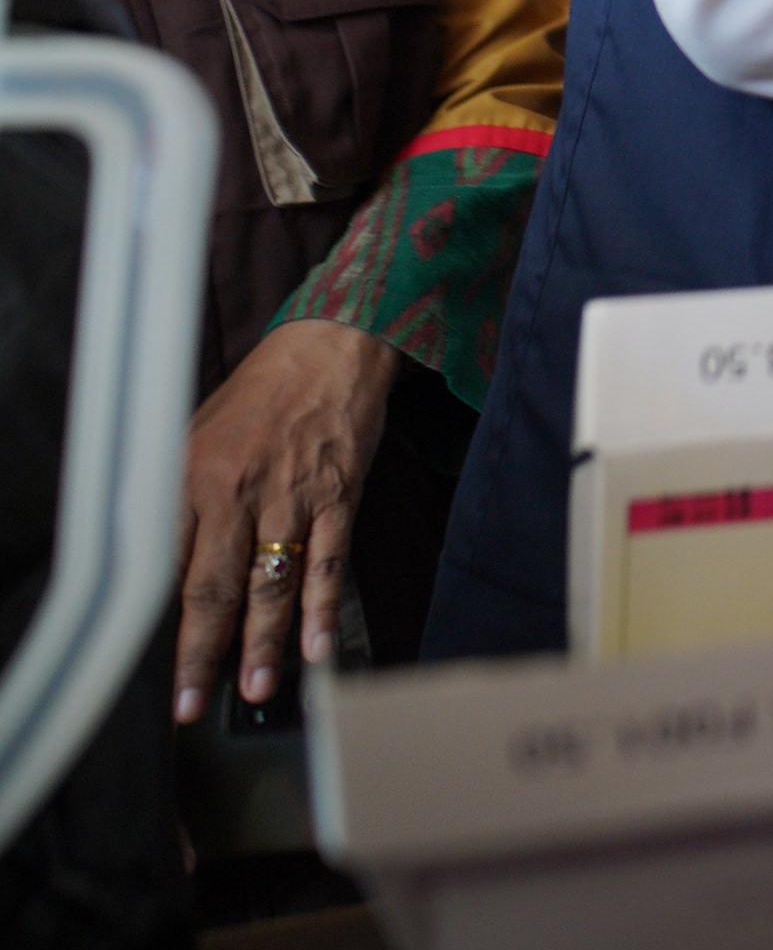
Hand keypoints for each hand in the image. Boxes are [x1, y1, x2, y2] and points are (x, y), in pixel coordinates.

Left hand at [174, 320, 395, 722]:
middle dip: (202, 654)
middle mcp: (233, 491)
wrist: (331, 346)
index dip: (159, 624)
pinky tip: (317, 644)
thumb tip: (168, 567)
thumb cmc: (262, 394)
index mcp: (189, 478)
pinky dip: (322, 607)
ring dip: (264, 643)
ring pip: (271, 584)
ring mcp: (290, 495)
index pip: (166, 567)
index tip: (156, 668)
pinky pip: (328, 561)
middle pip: (212, 589)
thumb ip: (182, 500)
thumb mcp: (198, 437)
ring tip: (260, 687)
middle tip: (193, 704)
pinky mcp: (339, 495)